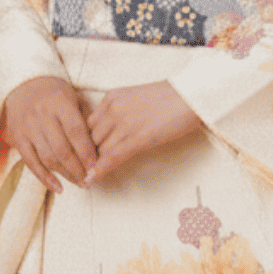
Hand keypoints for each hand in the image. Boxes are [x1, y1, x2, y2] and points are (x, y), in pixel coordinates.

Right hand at [0, 76, 97, 194]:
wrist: (24, 83)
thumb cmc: (56, 93)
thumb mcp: (73, 98)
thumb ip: (84, 121)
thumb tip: (99, 150)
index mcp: (60, 104)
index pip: (76, 132)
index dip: (87, 152)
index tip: (98, 167)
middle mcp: (42, 116)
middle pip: (62, 149)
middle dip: (78, 168)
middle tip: (91, 180)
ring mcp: (28, 128)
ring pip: (48, 158)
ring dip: (65, 175)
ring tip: (80, 183)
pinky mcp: (17, 138)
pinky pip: (31, 163)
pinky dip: (45, 178)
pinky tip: (58, 188)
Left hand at [85, 81, 201, 184]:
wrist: (193, 94)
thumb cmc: (172, 98)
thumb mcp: (137, 100)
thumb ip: (121, 113)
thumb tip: (114, 134)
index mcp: (112, 97)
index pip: (88, 124)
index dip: (85, 142)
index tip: (83, 156)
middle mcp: (113, 108)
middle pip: (89, 137)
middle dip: (85, 155)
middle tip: (80, 170)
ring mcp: (124, 122)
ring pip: (98, 149)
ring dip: (90, 166)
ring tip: (82, 179)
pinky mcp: (138, 136)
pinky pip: (112, 157)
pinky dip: (99, 170)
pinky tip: (91, 180)